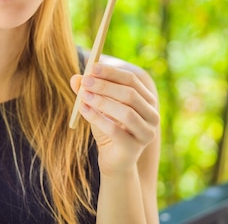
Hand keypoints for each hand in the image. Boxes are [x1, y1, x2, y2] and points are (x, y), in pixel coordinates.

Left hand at [71, 63, 158, 177]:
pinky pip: (115, 131)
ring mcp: (146, 133)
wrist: (113, 160)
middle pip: (130, 94)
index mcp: (147, 100)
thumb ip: (89, 92)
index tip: (92, 67)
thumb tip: (75, 78)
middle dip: (106, 86)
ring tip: (83, 96)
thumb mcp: (97, 106)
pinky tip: (83, 110)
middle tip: (86, 81)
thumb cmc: (108, 128)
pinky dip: (98, 118)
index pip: (132, 80)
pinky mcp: (134, 148)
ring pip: (126, 113)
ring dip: (102, 101)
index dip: (112, 73)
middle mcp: (152, 115)